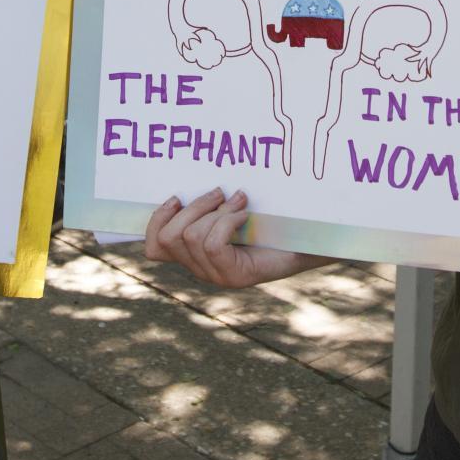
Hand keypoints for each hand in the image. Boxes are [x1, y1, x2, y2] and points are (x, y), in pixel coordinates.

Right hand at [145, 188, 322, 288]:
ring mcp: (216, 276)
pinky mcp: (234, 276)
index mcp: (193, 254)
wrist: (304, 243)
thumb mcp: (232, 210)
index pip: (154, 249)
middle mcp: (200, 269)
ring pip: (191, 237)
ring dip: (214, 211)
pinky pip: (213, 243)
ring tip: (238, 201)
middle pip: (170, 237)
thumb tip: (189, 183)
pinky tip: (245, 216)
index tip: (175, 197)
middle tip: (219, 192)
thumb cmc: (269, 222)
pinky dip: (226, 222)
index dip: (156, 221)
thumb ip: (209, 205)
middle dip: (192, 208)